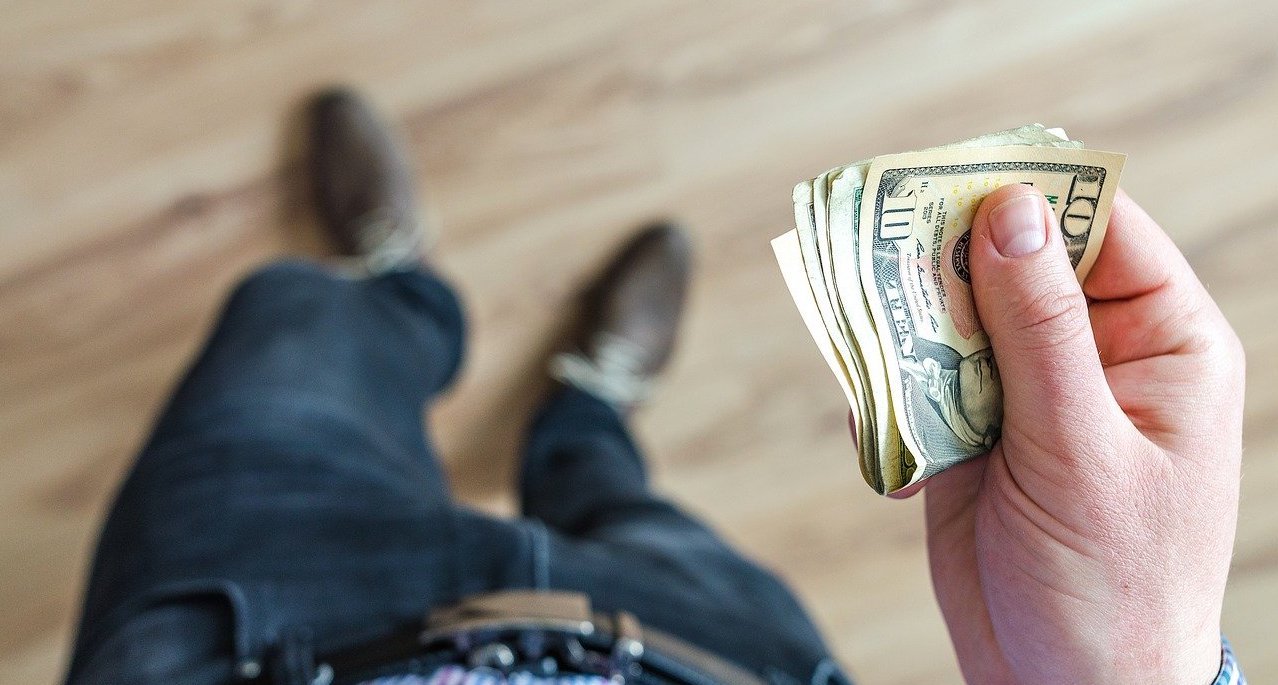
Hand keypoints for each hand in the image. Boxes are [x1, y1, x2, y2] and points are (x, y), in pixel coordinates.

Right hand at [917, 184, 1243, 682]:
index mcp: (1159, 342)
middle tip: (882, 255)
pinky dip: (893, 399)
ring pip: (955, 320)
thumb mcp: (1082, 449)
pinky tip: (898, 447)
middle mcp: (1093, 354)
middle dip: (948, 263)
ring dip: (910, 333)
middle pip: (1013, 264)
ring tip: (876, 351)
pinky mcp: (973, 432)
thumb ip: (1042, 329)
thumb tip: (1012, 213)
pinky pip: (920, 381)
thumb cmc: (1113, 584)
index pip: (1099, 229)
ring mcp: (1029, 393)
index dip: (1030, 195)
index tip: (952, 178)